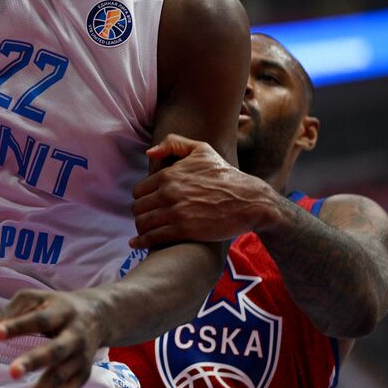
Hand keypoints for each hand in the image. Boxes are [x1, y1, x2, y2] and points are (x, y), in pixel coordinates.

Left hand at [0, 288, 106, 387]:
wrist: (101, 314)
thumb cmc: (55, 306)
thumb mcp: (34, 301)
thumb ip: (6, 312)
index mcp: (62, 311)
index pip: (38, 319)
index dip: (17, 325)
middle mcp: (75, 335)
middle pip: (55, 350)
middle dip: (34, 361)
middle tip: (12, 373)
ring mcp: (81, 357)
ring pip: (61, 377)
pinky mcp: (83, 374)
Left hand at [130, 134, 277, 248]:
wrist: (250, 201)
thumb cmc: (225, 175)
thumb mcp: (202, 150)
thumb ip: (173, 144)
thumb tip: (149, 153)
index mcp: (169, 174)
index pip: (139, 191)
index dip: (142, 198)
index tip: (147, 204)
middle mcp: (169, 192)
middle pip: (138, 208)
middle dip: (140, 214)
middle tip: (146, 219)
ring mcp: (176, 212)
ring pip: (143, 223)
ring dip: (141, 229)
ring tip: (144, 232)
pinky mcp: (184, 230)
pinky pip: (153, 237)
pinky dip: (142, 242)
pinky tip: (138, 244)